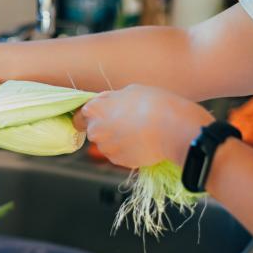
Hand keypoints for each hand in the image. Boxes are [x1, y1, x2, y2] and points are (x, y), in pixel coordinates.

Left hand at [73, 85, 212, 167]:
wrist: (172, 129)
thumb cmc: (153, 104)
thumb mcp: (130, 91)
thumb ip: (112, 99)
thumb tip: (108, 104)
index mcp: (94, 110)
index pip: (80, 116)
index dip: (92, 116)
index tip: (102, 116)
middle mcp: (95, 130)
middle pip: (94, 131)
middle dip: (106, 128)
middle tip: (126, 122)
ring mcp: (106, 148)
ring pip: (107, 144)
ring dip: (117, 140)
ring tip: (138, 132)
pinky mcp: (119, 161)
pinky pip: (120, 155)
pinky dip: (127, 150)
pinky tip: (142, 142)